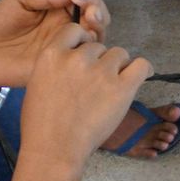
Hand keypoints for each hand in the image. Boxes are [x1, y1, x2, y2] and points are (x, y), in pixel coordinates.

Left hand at [0, 0, 111, 96]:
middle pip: (97, 13)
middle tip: (88, 5)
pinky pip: (84, 55)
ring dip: (99, 21)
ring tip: (90, 16)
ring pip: (97, 33)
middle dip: (97, 5)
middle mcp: (66, 26)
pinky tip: (83, 35)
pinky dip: (91, 43)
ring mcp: (66, 46)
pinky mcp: (62, 64)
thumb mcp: (19, 2)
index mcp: (57, 9)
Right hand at [19, 22, 151, 164]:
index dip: (82, 42)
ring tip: (110, 89)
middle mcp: (77, 58)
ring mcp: (101, 72)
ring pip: (120, 54)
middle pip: (99, 47)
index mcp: (52, 55)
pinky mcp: (122, 87)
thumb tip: (77, 56)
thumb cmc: (41, 123)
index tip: (85, 57)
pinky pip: (141, 65)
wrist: (55, 149)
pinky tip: (140, 77)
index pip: (74, 31)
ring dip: (117, 68)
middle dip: (98, 62)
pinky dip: (142, 70)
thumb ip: (57, 64)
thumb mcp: (37, 83)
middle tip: (94, 85)